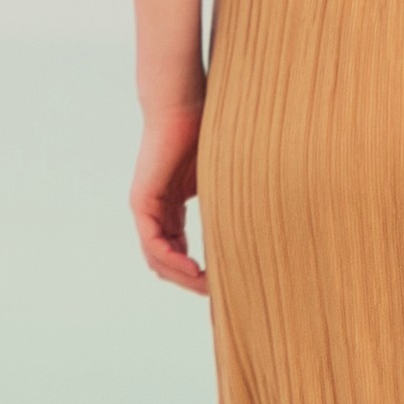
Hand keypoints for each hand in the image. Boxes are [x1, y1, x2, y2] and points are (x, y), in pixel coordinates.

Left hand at [130, 94, 209, 295]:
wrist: (184, 108)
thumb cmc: (206, 136)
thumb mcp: (221, 182)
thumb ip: (227, 207)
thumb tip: (261, 231)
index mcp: (172, 209)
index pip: (180, 252)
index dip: (198, 273)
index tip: (222, 286)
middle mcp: (156, 212)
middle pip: (167, 262)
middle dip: (191, 282)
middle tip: (218, 294)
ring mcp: (147, 208)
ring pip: (158, 258)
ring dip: (183, 277)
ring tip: (209, 287)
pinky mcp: (143, 202)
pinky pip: (154, 243)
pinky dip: (173, 260)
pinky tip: (196, 269)